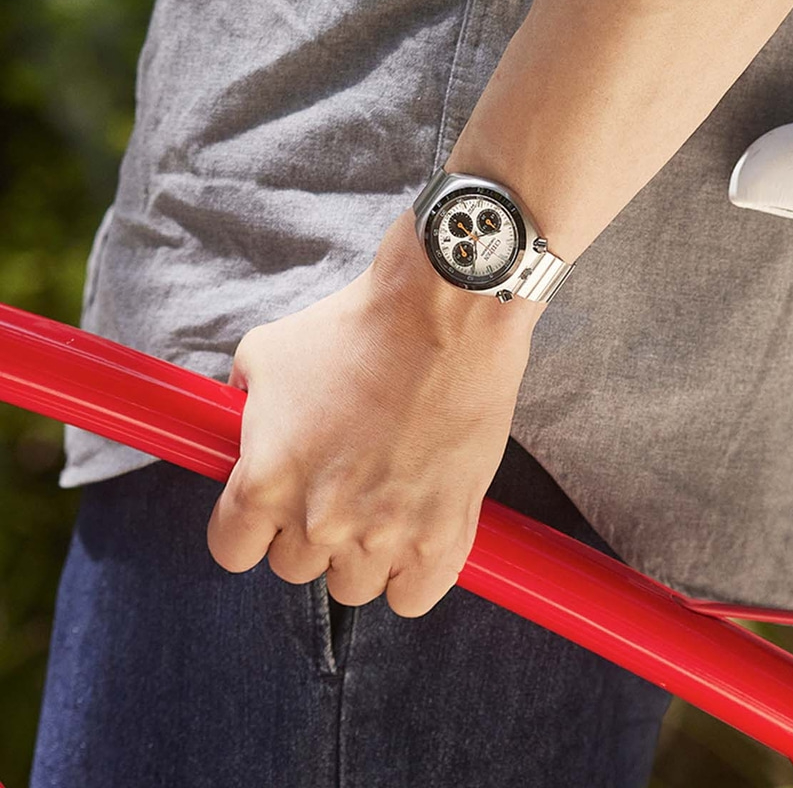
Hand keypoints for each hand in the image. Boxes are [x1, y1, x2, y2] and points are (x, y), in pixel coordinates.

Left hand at [207, 210, 540, 616]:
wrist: (442, 314)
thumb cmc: (355, 326)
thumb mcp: (267, 352)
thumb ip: (240, 401)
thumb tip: (241, 419)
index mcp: (265, 483)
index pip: (232, 549)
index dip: (251, 526)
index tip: (274, 506)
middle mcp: (317, 522)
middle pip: (295, 568)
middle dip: (311, 531)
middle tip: (342, 485)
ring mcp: (383, 536)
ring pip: (354, 586)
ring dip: (363, 553)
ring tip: (386, 501)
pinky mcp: (442, 537)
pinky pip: (413, 597)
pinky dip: (412, 574)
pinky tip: (418, 533)